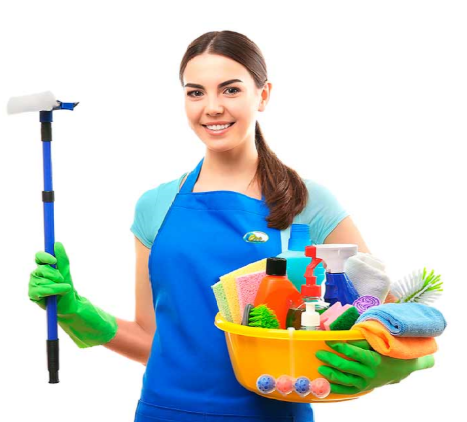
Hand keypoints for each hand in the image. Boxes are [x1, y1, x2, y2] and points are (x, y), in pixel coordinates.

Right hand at [29, 242, 76, 311]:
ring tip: (62, 289)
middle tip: (62, 279)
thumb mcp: (66, 271)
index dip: (45, 256)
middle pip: (42, 269)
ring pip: (43, 280)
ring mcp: (33, 284)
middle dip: (55, 274)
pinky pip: (42, 290)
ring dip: (56, 285)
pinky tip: (56, 295)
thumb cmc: (66, 286)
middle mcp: (36, 274)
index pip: (39, 256)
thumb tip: (57, 243)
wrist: (69, 303)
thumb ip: (62, 258)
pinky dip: (53, 291)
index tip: (54, 260)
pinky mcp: (32, 294)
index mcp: (43, 266)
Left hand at [316, 340, 434, 394]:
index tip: (327, 340)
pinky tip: (325, 384)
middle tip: (319, 353)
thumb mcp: (376, 343)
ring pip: (344, 380)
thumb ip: (361, 341)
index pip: (352, 352)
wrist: (401, 368)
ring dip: (330, 374)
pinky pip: (347, 391)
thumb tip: (343, 336)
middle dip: (329, 359)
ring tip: (319, 368)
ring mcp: (365, 383)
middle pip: (345, 366)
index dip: (338, 346)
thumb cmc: (386, 351)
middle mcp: (368, 373)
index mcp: (373, 359)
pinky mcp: (363, 389)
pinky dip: (335, 388)